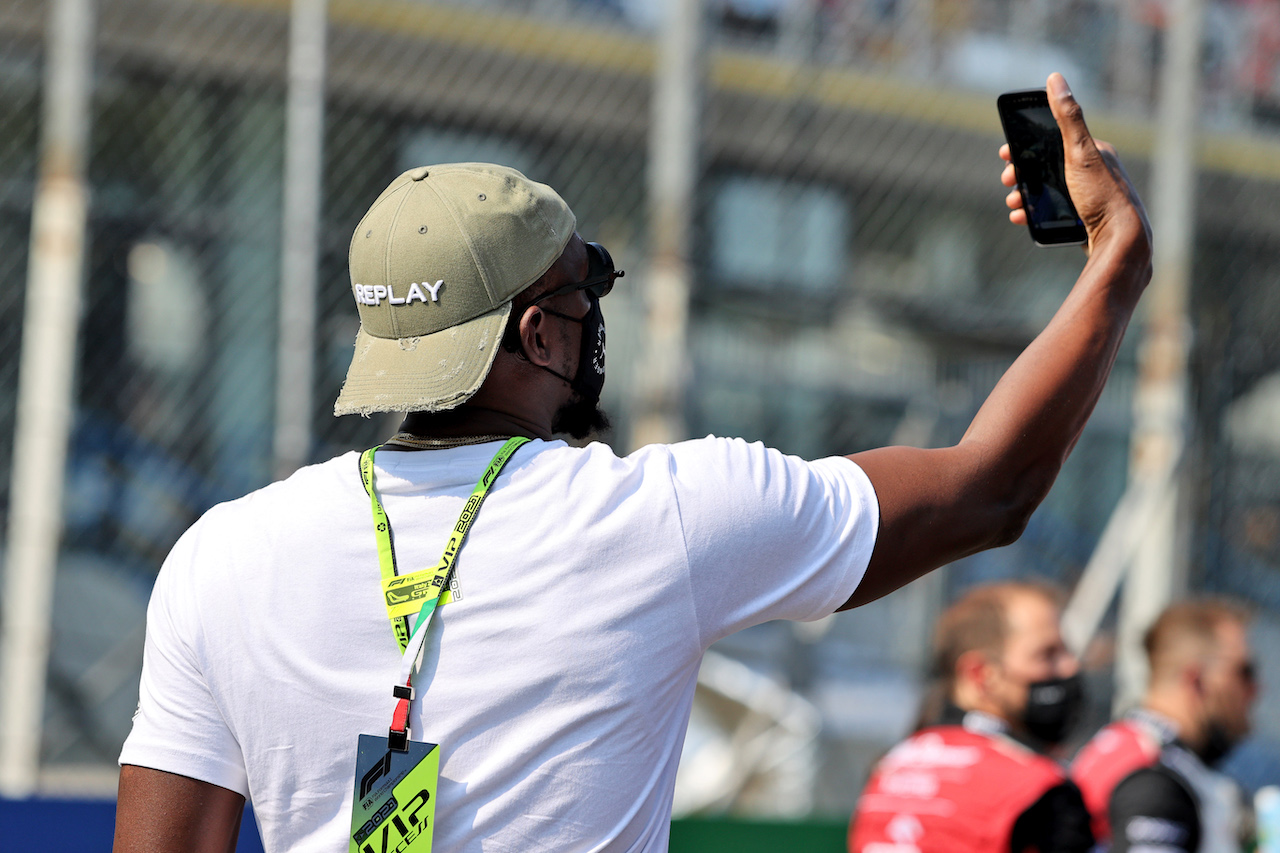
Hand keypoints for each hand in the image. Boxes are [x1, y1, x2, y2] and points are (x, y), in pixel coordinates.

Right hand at [1001, 73, 1151, 257]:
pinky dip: (1034, 213)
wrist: (1119, 239)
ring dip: (1024, 194)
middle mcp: (1093, 172)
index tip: (1006, 154)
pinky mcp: (1085, 219)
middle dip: (1022, 173)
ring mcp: (1088, 196)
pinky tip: (1023, 217)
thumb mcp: (1080, 152)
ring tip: (1012, 203)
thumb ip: (1067, 117)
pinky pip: (1053, 212)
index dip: (1027, 146)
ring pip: (1048, 190)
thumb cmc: (1102, 194)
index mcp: (1094, 152)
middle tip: (1006, 180)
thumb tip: (1055, 78)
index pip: (1054, 141)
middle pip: (1047, 167)